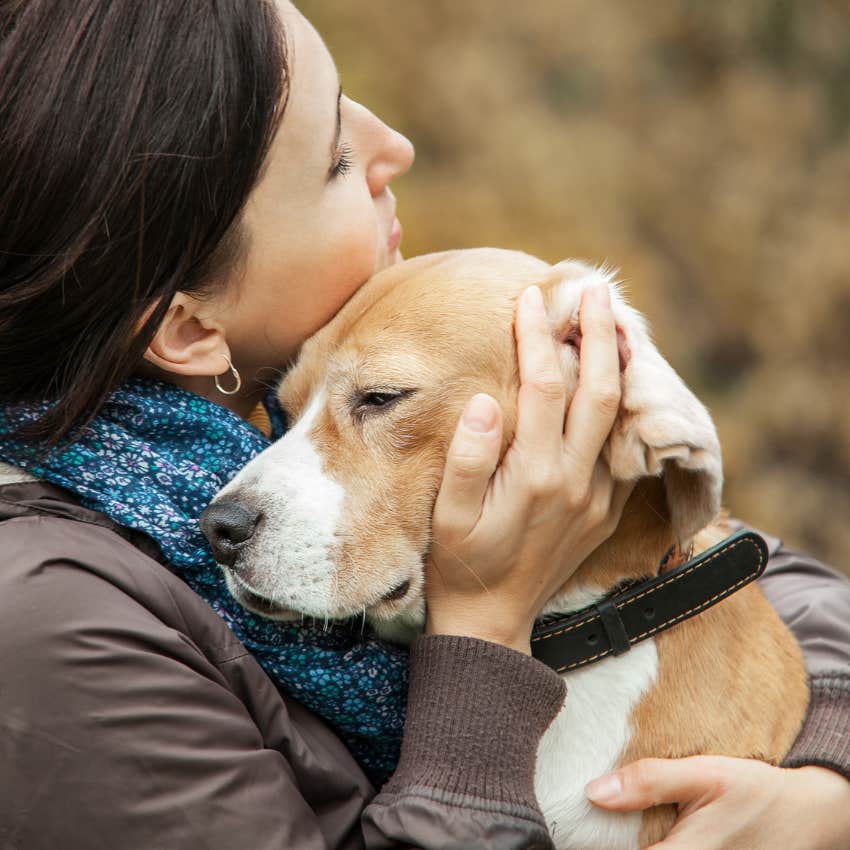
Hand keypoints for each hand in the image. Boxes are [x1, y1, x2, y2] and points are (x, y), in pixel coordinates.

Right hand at [425, 282, 633, 652]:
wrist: (494, 621)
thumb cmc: (461, 564)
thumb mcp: (448, 516)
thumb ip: (467, 458)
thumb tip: (484, 401)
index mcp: (535, 475)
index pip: (544, 386)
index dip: (537, 337)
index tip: (530, 298)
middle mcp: (576, 481)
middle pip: (599, 389)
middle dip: (598, 333)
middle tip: (594, 288)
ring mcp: (598, 496)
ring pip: (619, 416)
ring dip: (620, 363)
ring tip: (616, 321)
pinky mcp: (606, 509)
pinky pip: (622, 447)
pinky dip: (622, 406)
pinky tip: (614, 381)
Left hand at [586, 756, 849, 849]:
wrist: (807, 815)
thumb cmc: (755, 791)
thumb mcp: (703, 774)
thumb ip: (649, 781)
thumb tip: (594, 792)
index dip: (596, 842)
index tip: (577, 828)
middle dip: (614, 839)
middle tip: (596, 819)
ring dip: (633, 841)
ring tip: (619, 823)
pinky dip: (655, 843)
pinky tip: (651, 831)